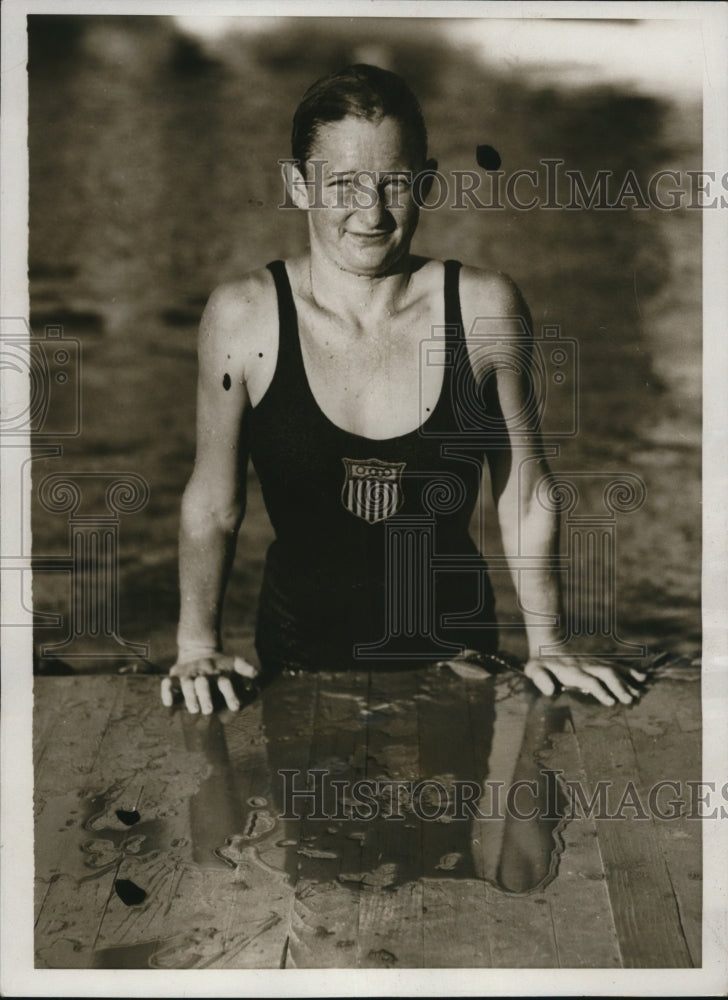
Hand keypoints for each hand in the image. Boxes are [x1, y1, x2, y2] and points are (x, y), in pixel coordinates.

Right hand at [160, 653, 259, 714]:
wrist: (197, 649)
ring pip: (186, 684)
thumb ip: (244, 667)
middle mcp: (201, 673)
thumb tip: (257, 673)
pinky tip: (169, 703)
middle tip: (209, 711)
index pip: (224, 682)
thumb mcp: (232, 662)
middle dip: (205, 696)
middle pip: (202, 684)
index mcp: (216, 671)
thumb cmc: (218, 662)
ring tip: (194, 709)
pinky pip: (167, 683)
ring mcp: (187, 675)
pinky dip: (166, 692)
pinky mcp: (174, 676)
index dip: (230, 694)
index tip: (236, 707)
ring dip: (189, 697)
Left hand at [523, 654, 645, 706]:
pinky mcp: (600, 659)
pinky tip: (642, 677)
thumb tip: (550, 691)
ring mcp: (594, 661)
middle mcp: (586, 666)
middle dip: (618, 686)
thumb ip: (541, 679)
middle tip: (630, 699)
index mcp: (572, 671)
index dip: (599, 691)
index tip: (610, 701)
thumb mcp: (534, 670)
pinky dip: (630, 670)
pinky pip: (617, 664)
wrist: (549, 640)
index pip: (588, 681)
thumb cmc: (540, 661)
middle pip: (606, 675)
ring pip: (615, 670)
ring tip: (640, 692)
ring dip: (628, 680)